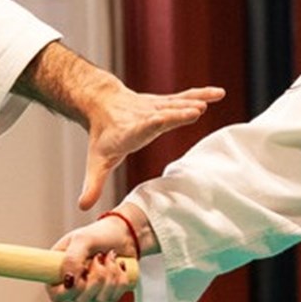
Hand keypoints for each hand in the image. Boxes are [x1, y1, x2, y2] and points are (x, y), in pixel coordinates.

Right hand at [47, 216, 140, 301]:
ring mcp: (91, 294)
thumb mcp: (82, 240)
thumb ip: (72, 259)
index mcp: (60, 273)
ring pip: (100, 299)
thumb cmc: (97, 234)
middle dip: (96, 277)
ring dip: (110, 274)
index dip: (67, 291)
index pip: (56, 296)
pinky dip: (120, 277)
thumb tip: (69, 281)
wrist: (122, 233)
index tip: (82, 273)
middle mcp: (74, 288)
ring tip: (110, 257)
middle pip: (81, 300)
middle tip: (99, 257)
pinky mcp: (108, 295)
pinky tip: (119, 264)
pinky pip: (115, 296)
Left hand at [78, 84, 222, 209]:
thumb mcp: (97, 161)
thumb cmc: (103, 136)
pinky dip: (202, 95)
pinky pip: (185, 98)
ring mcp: (156, 107)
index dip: (154, 123)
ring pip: (176, 103)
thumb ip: (93, 184)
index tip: (165, 119)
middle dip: (178, 113)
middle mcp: (145, 116)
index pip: (143, 127)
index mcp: (130, 132)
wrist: (102, 104)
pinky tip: (219, 94)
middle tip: (196, 110)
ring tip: (212, 99)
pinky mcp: (165, 103)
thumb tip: (82, 207)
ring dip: (193, 102)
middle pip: (164, 114)